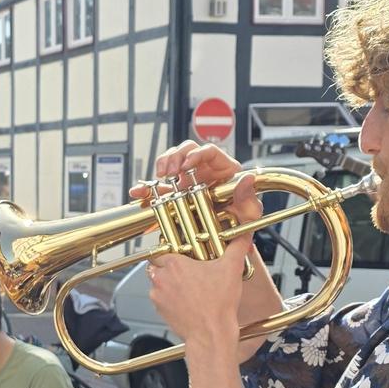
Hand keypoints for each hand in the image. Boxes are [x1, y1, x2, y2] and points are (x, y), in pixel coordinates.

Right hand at [134, 141, 261, 225]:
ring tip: (159, 178)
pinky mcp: (176, 191)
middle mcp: (204, 170)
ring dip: (162, 165)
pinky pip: (159, 185)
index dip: (197, 154)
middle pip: (187, 150)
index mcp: (223, 168)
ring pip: (172, 161)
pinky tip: (139, 192)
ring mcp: (188, 179)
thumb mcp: (249, 211)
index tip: (187, 164)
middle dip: (175, 157)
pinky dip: (148, 187)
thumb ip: (249, 197)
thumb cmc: (240, 219)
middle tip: (170, 172)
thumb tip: (247, 178)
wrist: (226, 237)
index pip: (209, 151)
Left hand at [148, 236, 250, 347]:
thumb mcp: (232, 269)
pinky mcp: (160, 311)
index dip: (172, 250)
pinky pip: (160, 299)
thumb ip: (237, 247)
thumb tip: (243, 237)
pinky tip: (186, 298)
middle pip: (157, 265)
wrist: (211, 334)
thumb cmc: (217, 305)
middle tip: (186, 268)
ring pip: (157, 282)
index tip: (182, 253)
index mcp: (174, 265)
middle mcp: (161, 279)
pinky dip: (169, 297)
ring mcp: (158, 296)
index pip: (161, 249)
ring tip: (187, 284)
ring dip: (168, 282)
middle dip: (169, 266)